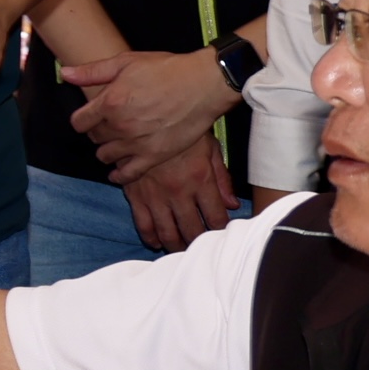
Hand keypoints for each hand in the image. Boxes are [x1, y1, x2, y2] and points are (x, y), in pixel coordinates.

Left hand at [63, 46, 237, 176]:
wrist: (203, 85)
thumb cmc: (166, 70)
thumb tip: (65, 74)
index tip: (89, 118)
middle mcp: (119, 126)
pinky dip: (119, 175)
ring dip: (107, 150)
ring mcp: (136, 143)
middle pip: (94, 138)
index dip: (82, 120)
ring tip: (116, 144)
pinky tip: (117, 172)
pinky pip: (128, 174)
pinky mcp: (154, 156)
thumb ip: (92, 71)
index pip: (79, 122)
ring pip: (106, 156)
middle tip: (108, 127)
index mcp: (109, 102)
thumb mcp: (126, 62)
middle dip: (97, 132)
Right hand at [121, 138, 234, 254]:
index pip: (216, 218)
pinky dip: (151, 238)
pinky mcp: (136, 196)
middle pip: (193, 231)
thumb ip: (222, 178)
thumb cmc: (181, 132)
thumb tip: (232, 204)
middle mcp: (179, 192)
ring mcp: (156, 196)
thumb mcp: (209, 148)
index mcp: (200, 180)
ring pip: (168, 233)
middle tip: (203, 247)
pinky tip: (157, 242)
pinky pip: (144, 225)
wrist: (142, 120)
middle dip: (200, 243)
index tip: (222, 234)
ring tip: (182, 249)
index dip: (221, 231)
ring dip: (177, 246)